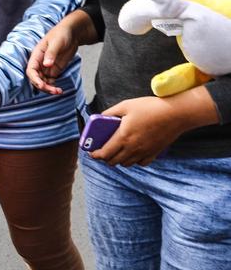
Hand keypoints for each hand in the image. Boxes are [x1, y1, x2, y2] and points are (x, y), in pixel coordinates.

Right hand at [27, 10, 97, 94]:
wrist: (72, 33)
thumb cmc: (61, 34)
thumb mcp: (57, 42)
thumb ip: (51, 53)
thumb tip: (46, 65)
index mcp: (36, 55)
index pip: (31, 70)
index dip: (35, 79)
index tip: (42, 85)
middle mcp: (39, 63)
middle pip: (36, 79)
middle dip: (43, 87)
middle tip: (54, 91)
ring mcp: (47, 67)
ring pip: (43, 82)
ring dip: (49, 89)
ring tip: (59, 92)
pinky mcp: (54, 70)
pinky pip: (50, 82)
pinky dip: (53, 87)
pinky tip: (60, 89)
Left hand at [93, 87, 218, 165]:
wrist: (177, 113)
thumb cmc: (150, 107)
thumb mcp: (126, 105)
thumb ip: (110, 113)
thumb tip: (100, 118)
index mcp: (123, 137)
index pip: (105, 153)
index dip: (95, 154)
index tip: (92, 152)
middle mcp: (133, 148)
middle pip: (114, 161)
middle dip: (105, 158)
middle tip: (102, 150)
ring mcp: (144, 152)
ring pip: (126, 164)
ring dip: (118, 159)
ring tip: (116, 151)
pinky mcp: (155, 153)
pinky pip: (141, 163)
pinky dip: (134, 160)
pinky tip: (133, 152)